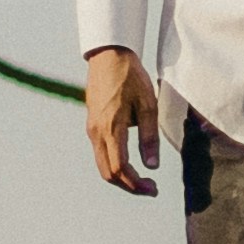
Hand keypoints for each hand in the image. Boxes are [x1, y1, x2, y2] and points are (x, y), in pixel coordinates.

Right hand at [82, 46, 163, 195]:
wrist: (108, 55)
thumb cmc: (130, 76)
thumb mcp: (147, 105)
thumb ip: (149, 137)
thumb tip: (152, 165)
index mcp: (111, 128)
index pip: (120, 168)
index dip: (136, 184)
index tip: (152, 188)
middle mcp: (96, 132)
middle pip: (108, 173)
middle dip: (129, 186)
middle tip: (150, 188)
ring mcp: (91, 129)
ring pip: (102, 165)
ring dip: (122, 177)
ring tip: (143, 178)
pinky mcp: (92, 125)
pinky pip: (101, 153)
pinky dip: (115, 164)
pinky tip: (131, 162)